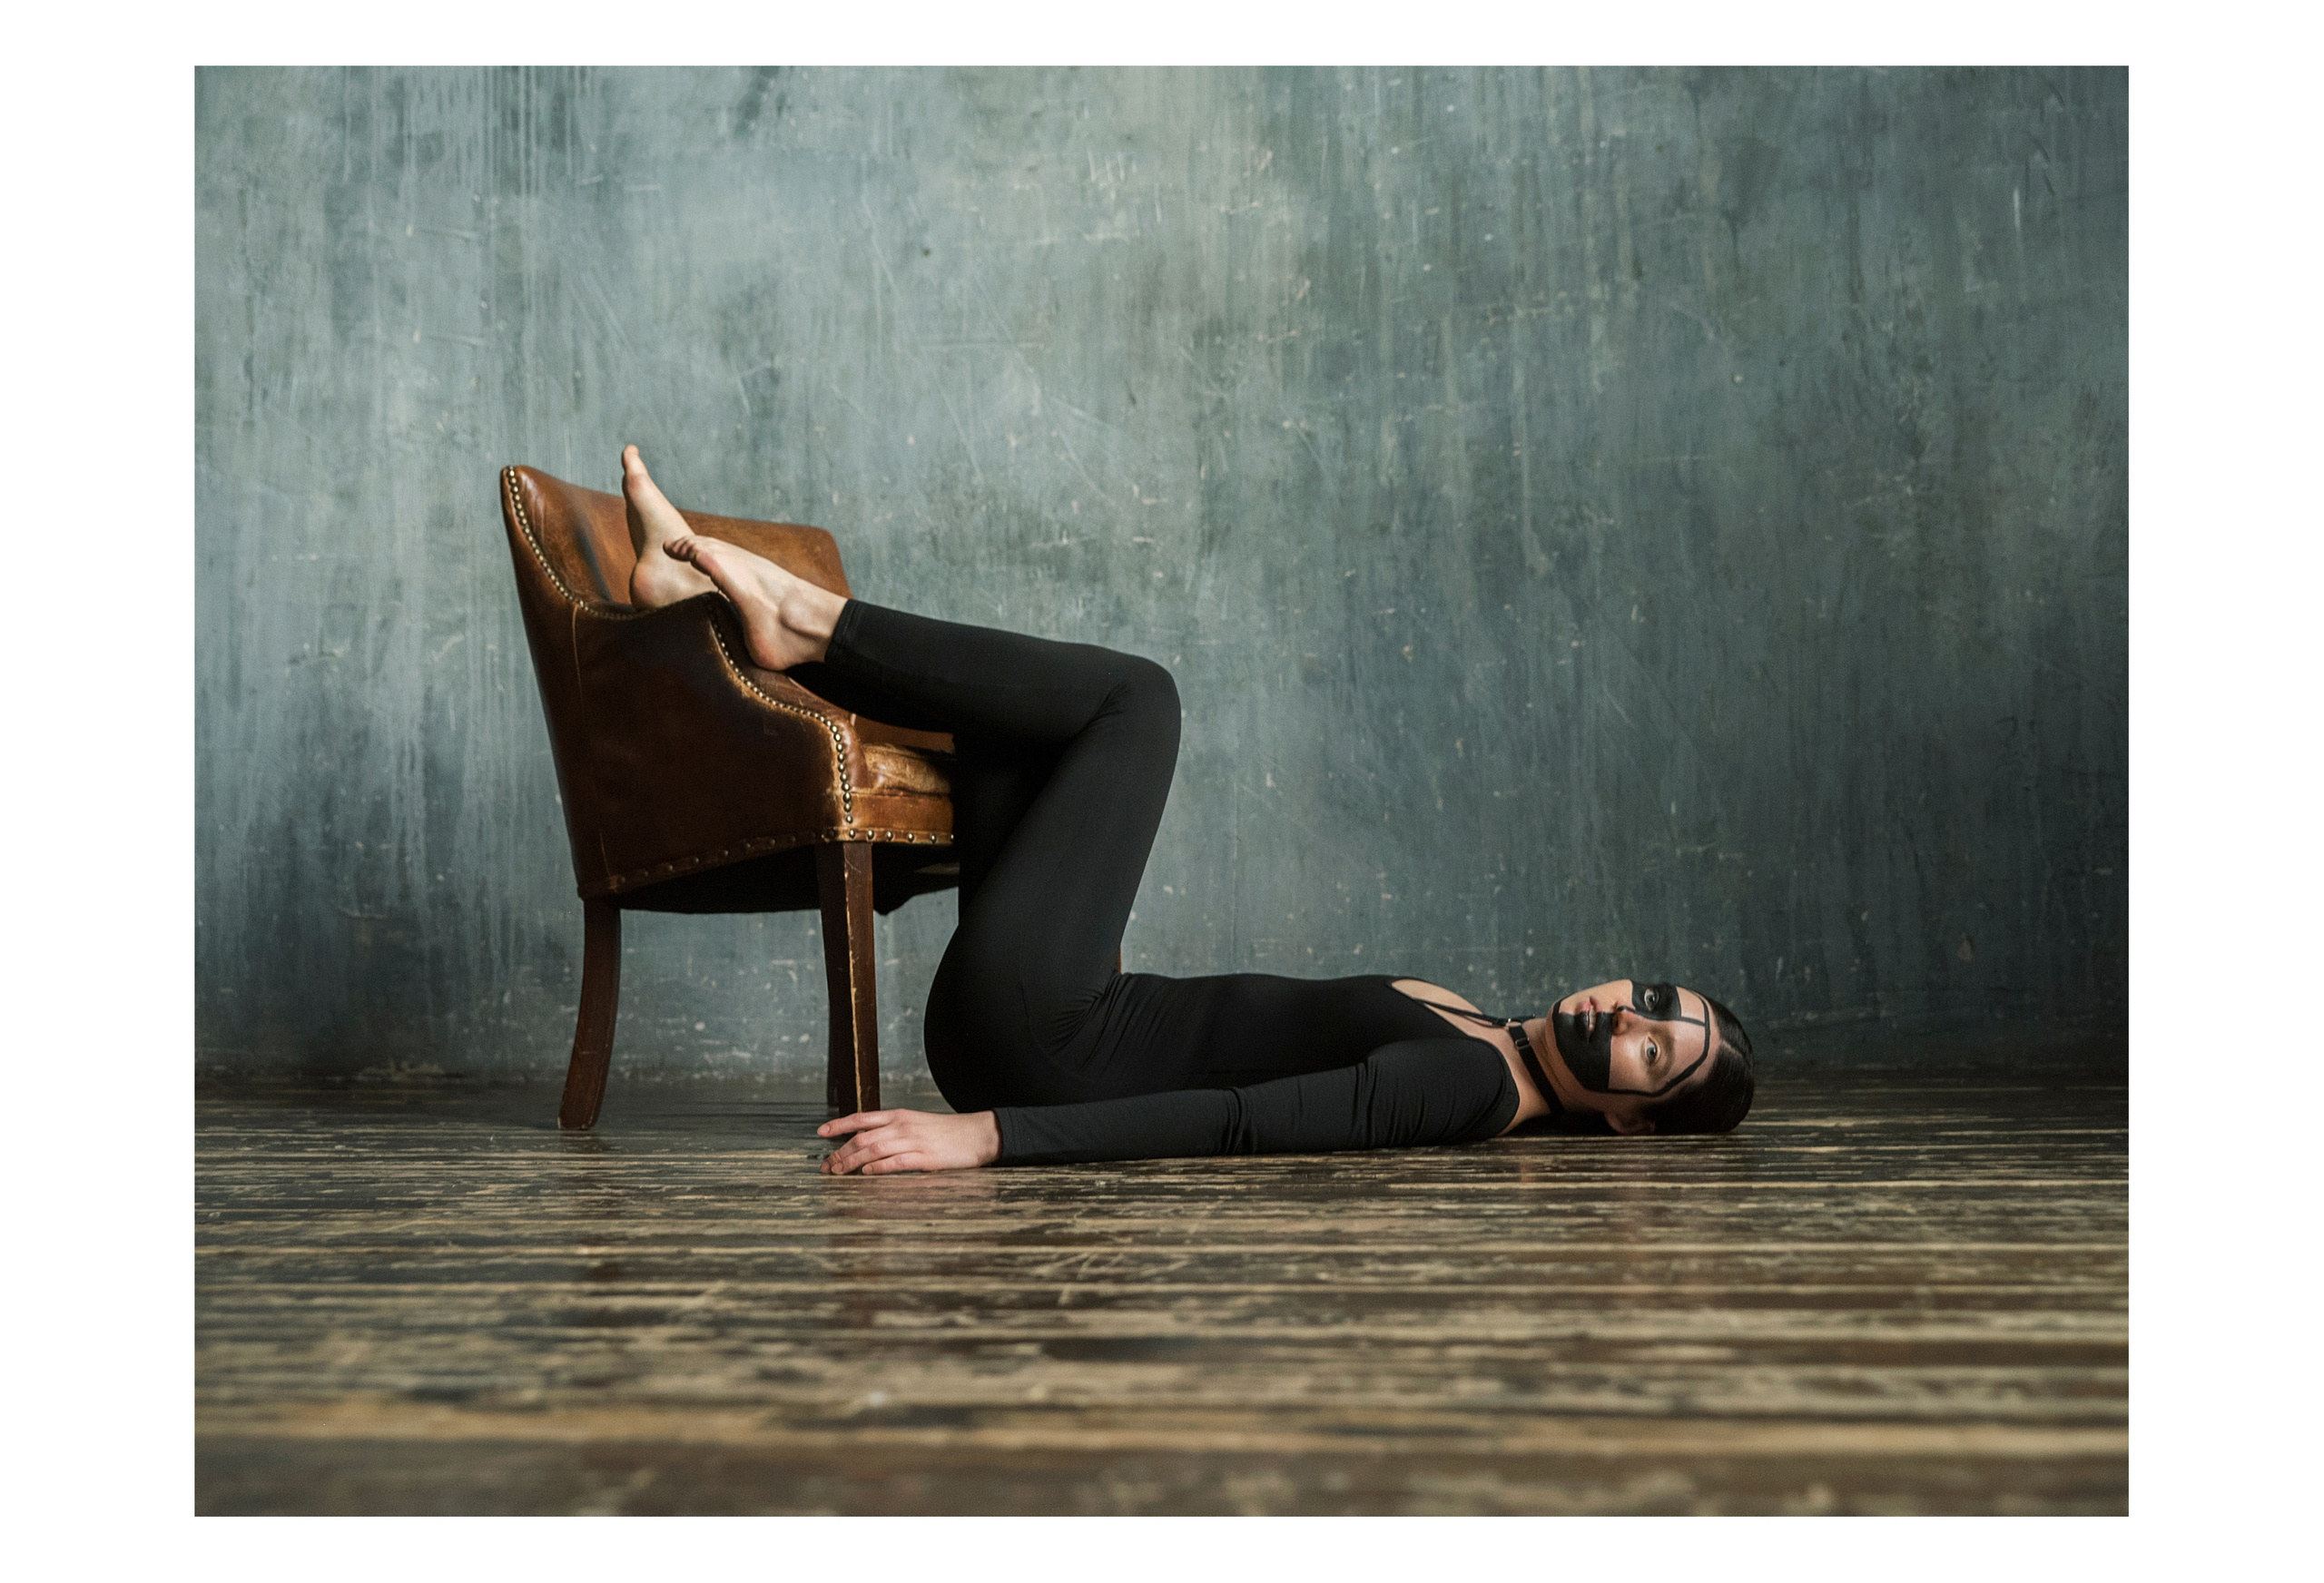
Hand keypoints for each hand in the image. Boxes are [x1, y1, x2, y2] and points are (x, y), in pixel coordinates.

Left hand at [817, 1108, 1001, 1174]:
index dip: (839, 1124)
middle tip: (826, 1165)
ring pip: (874, 1149)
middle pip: (862, 1137)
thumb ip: (894, 1130)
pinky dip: (878, 1168)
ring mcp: (914, 1141)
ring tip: (839, 1172)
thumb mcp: (917, 1124)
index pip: (862, 1118)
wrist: (977, 1134)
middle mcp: (903, 1125)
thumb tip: (868, 1142)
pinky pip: (896, 1162)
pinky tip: (867, 1173)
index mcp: (899, 1115)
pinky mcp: (925, 1157)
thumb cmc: (947, 1132)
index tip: (821, 1132)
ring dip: (852, 1161)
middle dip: (840, 1152)